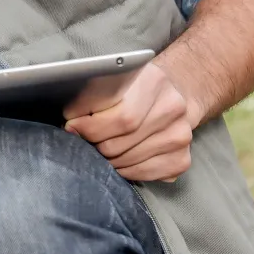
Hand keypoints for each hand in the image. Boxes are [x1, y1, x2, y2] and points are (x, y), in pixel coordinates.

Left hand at [63, 60, 194, 182]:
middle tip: (82, 141)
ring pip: (131, 161)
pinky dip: (125, 171)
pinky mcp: (183, 159)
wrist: (174, 93)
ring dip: (107, 160)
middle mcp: (173, 109)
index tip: (71, 127)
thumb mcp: (114, 78)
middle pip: (122, 142)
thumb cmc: (134, 87)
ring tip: (97, 150)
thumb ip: (94, 94)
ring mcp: (181, 136)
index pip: (121, 117)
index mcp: (154, 81)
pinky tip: (117, 161)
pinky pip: (146, 174)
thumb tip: (70, 118)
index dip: (90, 127)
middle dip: (94, 145)